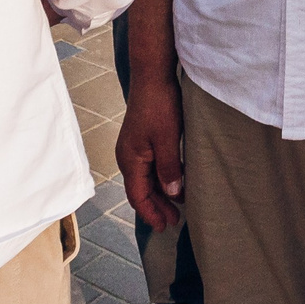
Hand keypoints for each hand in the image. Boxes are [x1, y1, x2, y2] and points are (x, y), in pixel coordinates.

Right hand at [117, 73, 185, 231]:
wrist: (153, 76)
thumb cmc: (159, 106)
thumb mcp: (168, 140)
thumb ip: (170, 169)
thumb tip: (173, 194)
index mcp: (130, 160)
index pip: (137, 196)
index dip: (151, 213)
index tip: (164, 227)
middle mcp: (128, 156)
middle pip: (140, 190)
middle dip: (156, 207)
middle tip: (174, 221)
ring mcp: (134, 148)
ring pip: (145, 179)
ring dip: (160, 194)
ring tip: (176, 207)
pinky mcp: (142, 140)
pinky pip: (149, 167)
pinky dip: (160, 179)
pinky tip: (173, 183)